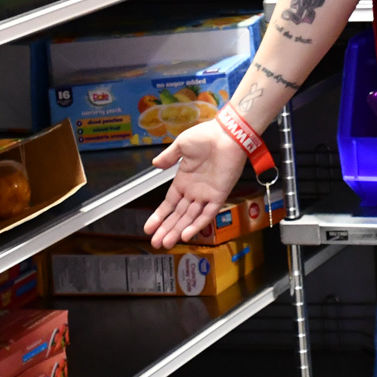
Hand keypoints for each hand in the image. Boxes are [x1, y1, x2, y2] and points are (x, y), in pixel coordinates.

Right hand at [143, 119, 248, 248]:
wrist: (228, 134)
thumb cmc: (206, 136)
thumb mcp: (181, 146)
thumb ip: (168, 157)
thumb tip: (155, 164)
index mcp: (184, 179)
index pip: (169, 203)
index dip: (159, 216)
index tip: (149, 227)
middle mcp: (194, 190)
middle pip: (178, 215)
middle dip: (166, 229)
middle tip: (156, 243)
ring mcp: (206, 194)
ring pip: (190, 217)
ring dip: (178, 230)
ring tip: (166, 243)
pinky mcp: (219, 195)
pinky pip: (208, 213)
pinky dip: (198, 224)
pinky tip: (186, 234)